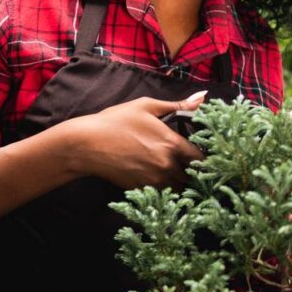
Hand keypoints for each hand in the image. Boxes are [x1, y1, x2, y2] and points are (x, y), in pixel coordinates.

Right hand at [73, 92, 207, 189]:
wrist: (86, 144)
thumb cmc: (116, 121)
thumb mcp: (147, 106)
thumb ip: (179, 105)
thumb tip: (203, 97)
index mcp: (171, 143)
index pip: (201, 157)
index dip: (205, 157)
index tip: (204, 155)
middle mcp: (166, 165)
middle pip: (192, 175)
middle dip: (194, 171)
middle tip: (192, 166)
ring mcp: (153, 180)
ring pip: (179, 188)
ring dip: (180, 181)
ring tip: (177, 172)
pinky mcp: (141, 189)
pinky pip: (162, 194)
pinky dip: (165, 189)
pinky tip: (160, 179)